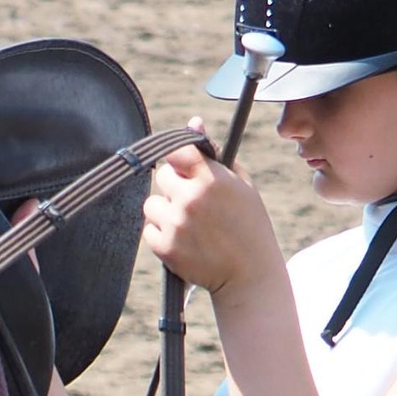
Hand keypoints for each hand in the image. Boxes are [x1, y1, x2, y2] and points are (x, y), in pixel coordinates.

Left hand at [143, 127, 278, 302]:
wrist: (248, 274)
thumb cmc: (248, 224)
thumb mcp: (241, 184)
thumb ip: (214, 153)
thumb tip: (193, 121)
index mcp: (211, 178)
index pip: (178, 150)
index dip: (180, 159)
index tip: (185, 168)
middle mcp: (190, 199)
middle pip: (162, 176)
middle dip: (173, 186)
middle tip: (191, 201)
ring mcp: (176, 224)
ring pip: (151, 204)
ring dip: (164, 210)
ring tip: (186, 223)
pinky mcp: (165, 248)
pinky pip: (148, 230)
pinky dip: (160, 234)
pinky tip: (181, 239)